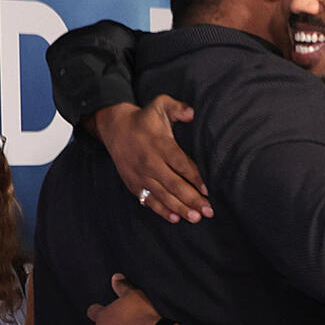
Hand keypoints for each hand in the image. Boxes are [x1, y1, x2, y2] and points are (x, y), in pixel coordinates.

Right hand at [93, 96, 213, 224]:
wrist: (115, 128)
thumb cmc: (145, 119)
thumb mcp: (160, 105)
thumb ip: (177, 108)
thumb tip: (191, 113)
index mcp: (159, 144)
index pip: (180, 163)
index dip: (194, 178)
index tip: (206, 190)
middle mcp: (150, 162)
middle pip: (173, 184)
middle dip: (192, 199)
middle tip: (208, 211)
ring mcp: (141, 175)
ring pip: (163, 195)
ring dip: (180, 208)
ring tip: (195, 218)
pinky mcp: (134, 184)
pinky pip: (149, 200)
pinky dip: (162, 210)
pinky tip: (175, 218)